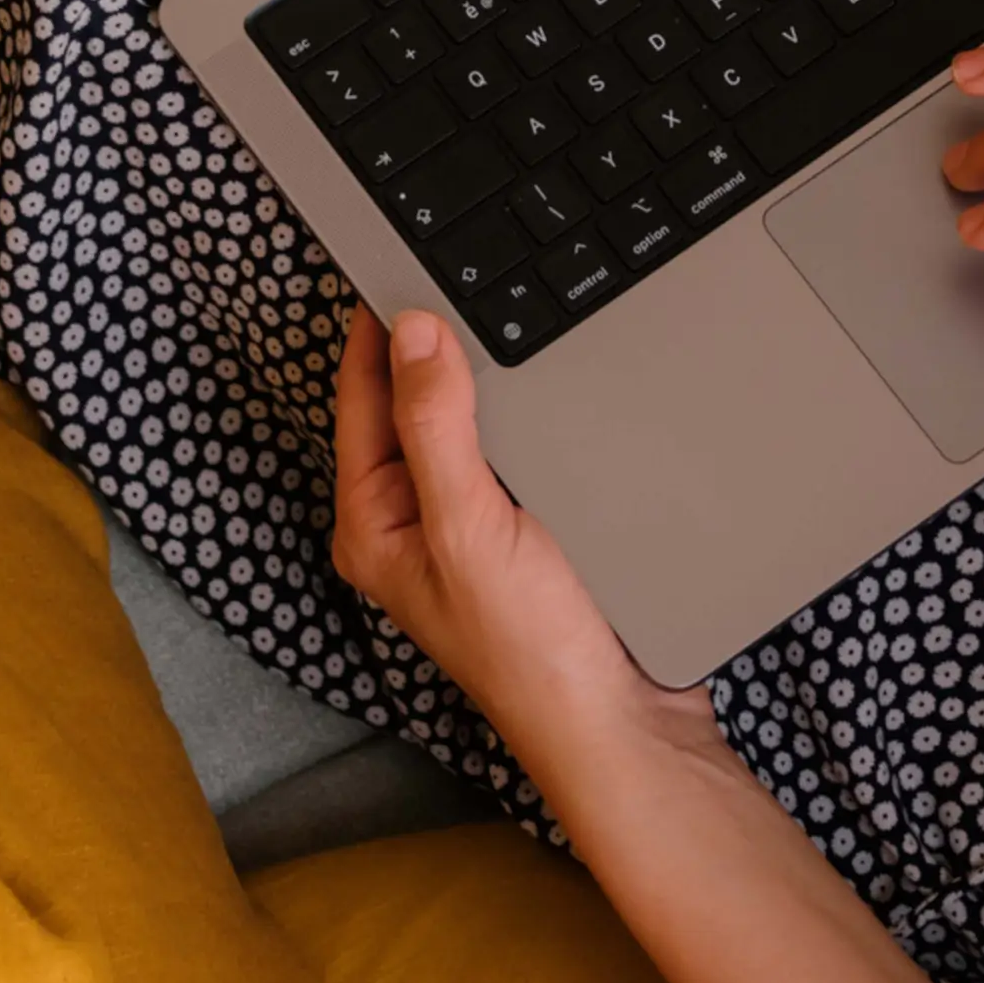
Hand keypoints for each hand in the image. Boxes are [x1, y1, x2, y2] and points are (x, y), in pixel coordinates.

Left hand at [331, 307, 725, 794]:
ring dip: (480, 374)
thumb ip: (436, 427)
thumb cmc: (534, 654)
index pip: (361, 397)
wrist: (621, 723)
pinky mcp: (517, 533)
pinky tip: (547, 380)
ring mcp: (463, 529)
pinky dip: (523, 408)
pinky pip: (508, 446)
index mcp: (372, 524)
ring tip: (493, 308)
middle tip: (449, 265)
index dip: (378, 325)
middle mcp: (408, 524)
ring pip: (462, 421)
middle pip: (407, 403)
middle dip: (429, 342)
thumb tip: (412, 330)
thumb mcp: (469, 527)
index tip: (396, 259)